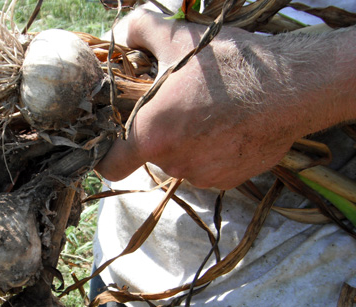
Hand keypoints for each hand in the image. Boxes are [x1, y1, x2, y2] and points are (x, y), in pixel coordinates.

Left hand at [96, 9, 355, 188]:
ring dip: (187, 142)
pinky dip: (212, 152)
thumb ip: (138, 32)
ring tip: (209, 112)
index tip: (114, 140)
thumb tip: (117, 33)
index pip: (110, 166)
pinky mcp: (229, 180)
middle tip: (178, 106)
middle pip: (150, 155)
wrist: (293, 88)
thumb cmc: (231, 65)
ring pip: (181, 160)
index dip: (108, 155)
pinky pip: (208, 168)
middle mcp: (173, 162)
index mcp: (151, 135)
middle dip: (158, 133)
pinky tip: (229, 127)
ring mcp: (203, 175)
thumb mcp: (178, 37)